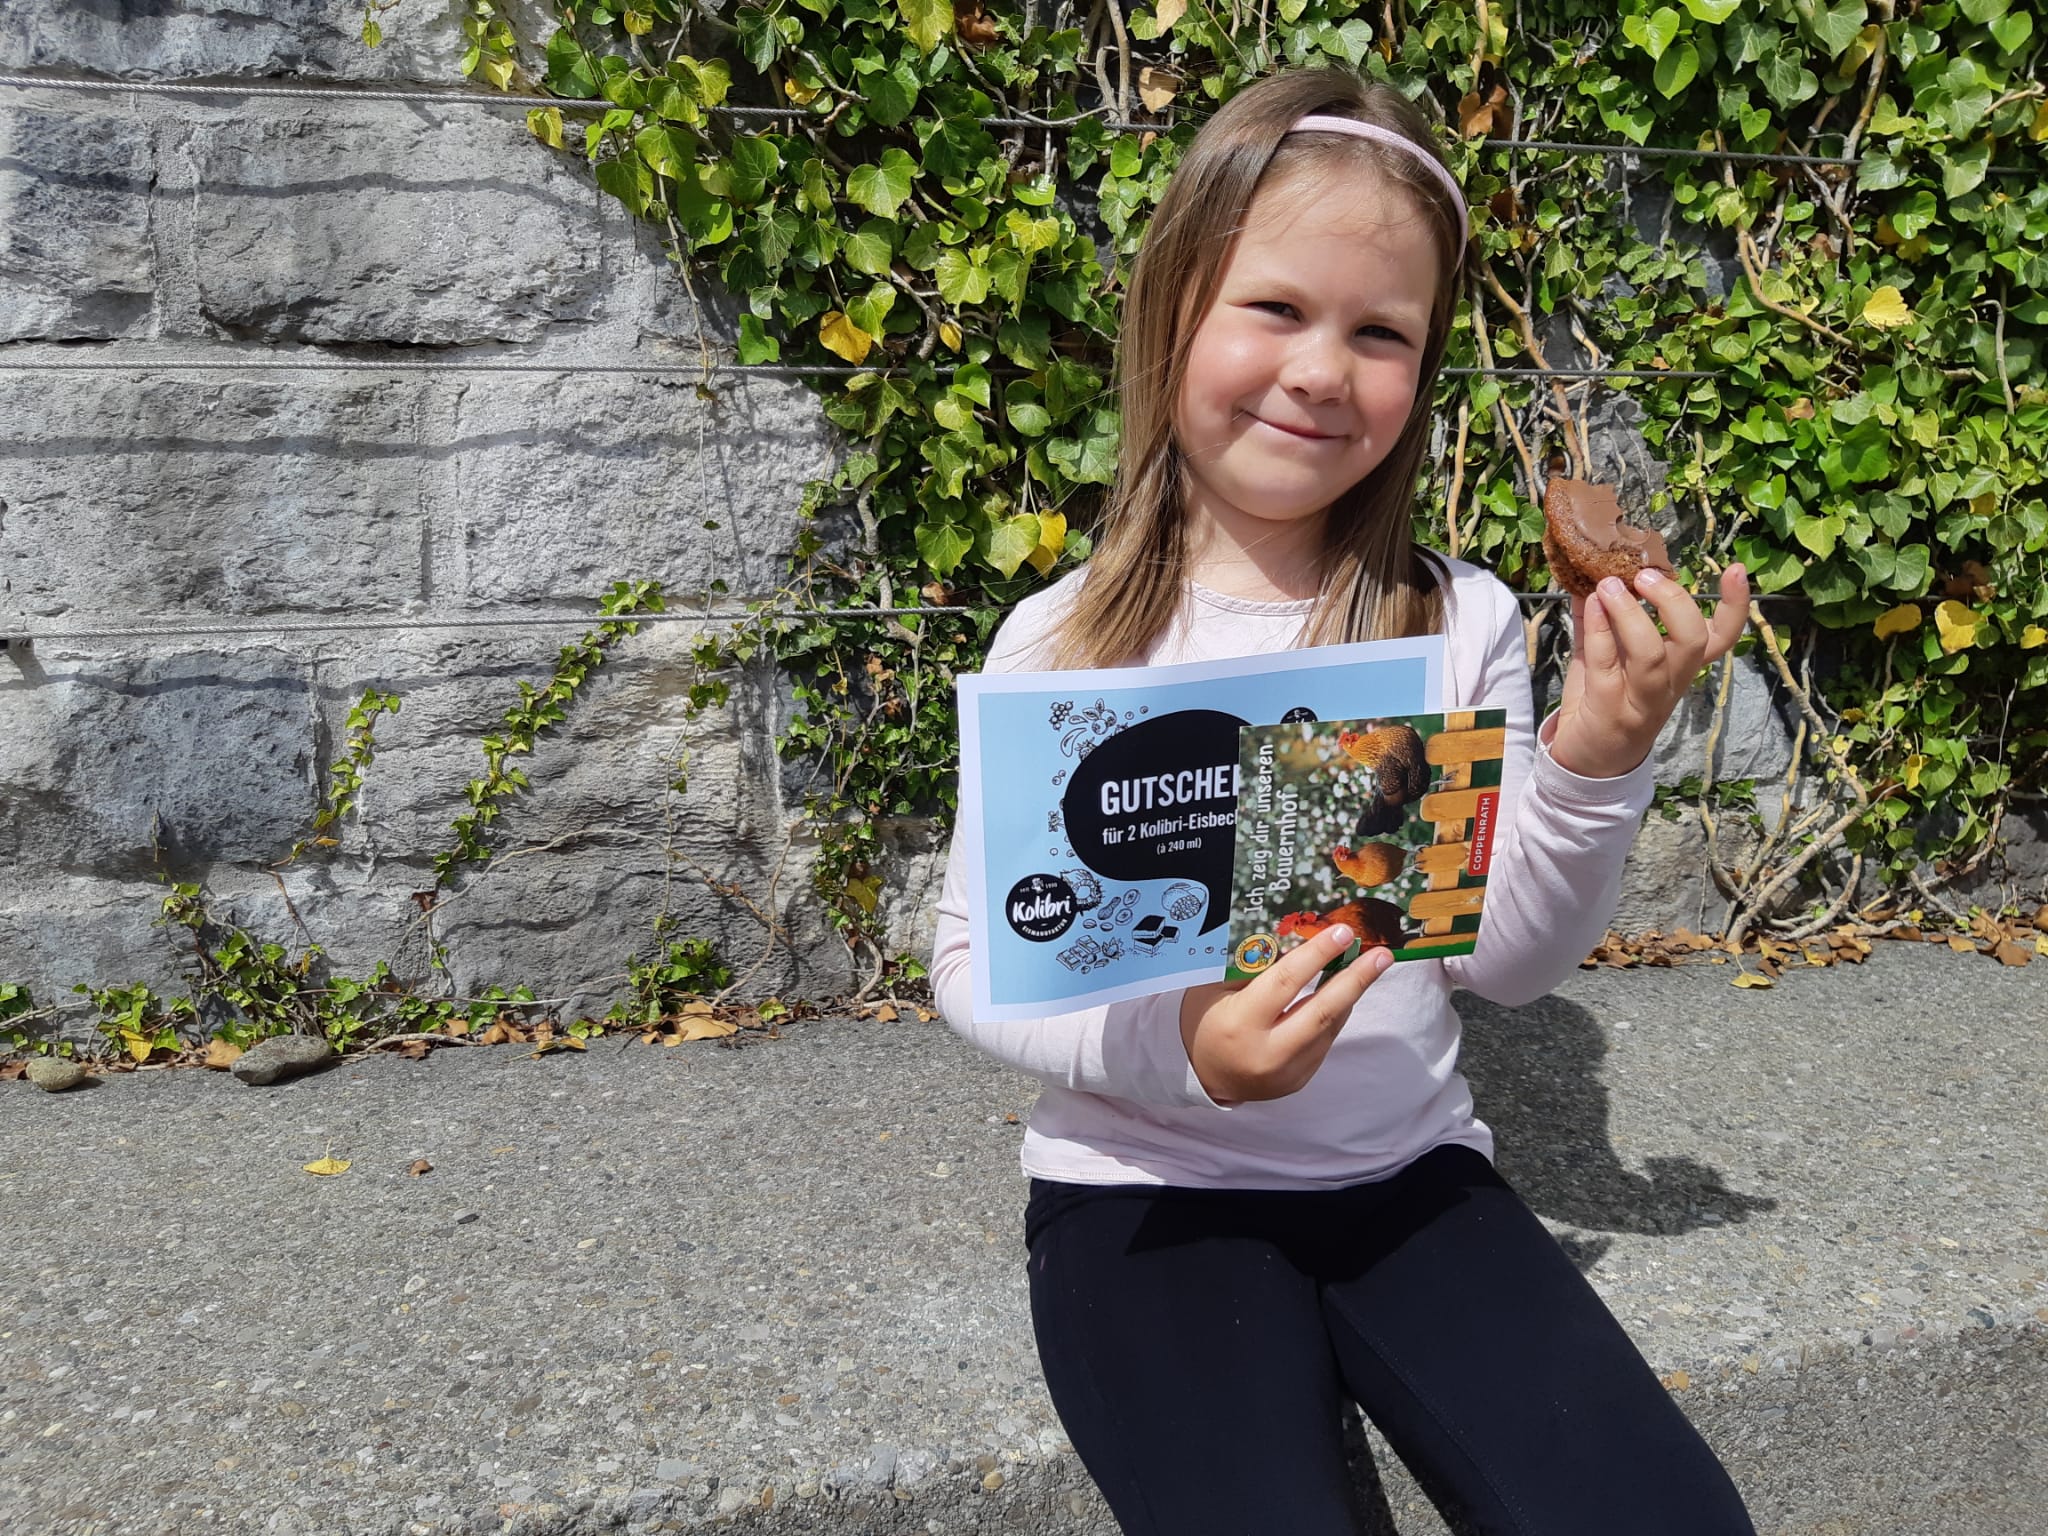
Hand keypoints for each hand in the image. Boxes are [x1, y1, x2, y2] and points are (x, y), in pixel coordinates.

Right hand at [1178, 925, 1392, 1103]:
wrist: (1200, 1073)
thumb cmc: (1204, 1017)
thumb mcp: (1216, 987)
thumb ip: (1256, 970)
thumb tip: (1304, 942)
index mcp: (1240, 1022)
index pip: (1285, 982)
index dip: (1317, 955)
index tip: (1343, 932)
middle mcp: (1266, 1051)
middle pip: (1322, 1010)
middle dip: (1356, 979)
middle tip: (1382, 954)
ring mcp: (1286, 1072)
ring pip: (1329, 1026)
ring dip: (1350, 994)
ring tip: (1370, 965)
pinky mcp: (1298, 1080)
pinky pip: (1324, 1042)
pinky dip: (1334, 1014)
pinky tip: (1342, 992)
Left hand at [1548, 563, 1750, 779]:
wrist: (1587, 765)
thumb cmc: (1603, 706)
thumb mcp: (1607, 660)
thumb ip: (1601, 624)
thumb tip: (1590, 579)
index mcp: (1681, 669)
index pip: (1721, 638)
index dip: (1734, 606)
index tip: (1735, 569)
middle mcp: (1671, 684)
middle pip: (1693, 641)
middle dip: (1673, 600)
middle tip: (1644, 575)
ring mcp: (1642, 701)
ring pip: (1652, 654)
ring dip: (1631, 613)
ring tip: (1610, 585)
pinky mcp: (1610, 711)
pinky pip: (1607, 664)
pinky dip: (1599, 629)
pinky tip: (1589, 605)